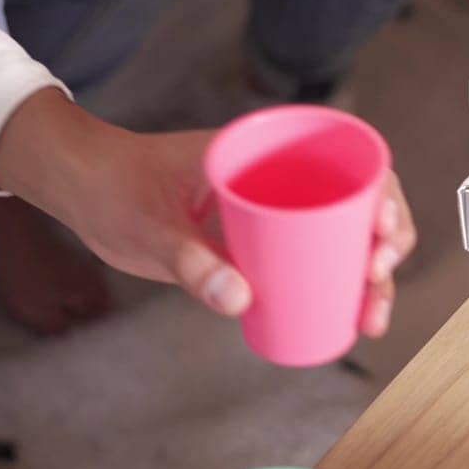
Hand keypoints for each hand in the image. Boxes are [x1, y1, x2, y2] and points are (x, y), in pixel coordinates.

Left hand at [0, 90, 417, 336]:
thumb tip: (241, 302)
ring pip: (342, 239)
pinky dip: (337, 288)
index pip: (351, 159)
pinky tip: (351, 320)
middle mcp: (285, 176)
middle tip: (378, 281)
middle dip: (387, 244)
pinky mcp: (259, 244)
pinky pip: (311, 262)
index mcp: (271, 149)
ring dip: (369, 277)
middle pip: (361, 204)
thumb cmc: (115, 187)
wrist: (81, 188)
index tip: (382, 228)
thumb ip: (191, 261)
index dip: (383, 194)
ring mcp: (276, 210)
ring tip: (371, 317)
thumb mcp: (152, 224)